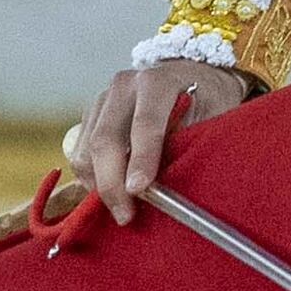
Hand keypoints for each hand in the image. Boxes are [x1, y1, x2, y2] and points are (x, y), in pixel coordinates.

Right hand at [75, 57, 251, 219]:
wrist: (189, 75)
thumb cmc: (205, 101)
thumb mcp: (211, 116)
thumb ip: (189, 142)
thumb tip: (166, 185)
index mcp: (157, 81)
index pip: (146, 124)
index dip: (142, 159)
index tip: (139, 190)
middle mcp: (123, 85)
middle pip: (106, 139)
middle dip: (112, 182)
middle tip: (125, 215)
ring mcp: (102, 97)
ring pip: (86, 148)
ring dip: (98, 184)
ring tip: (119, 208)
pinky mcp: (90, 113)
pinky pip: (79, 150)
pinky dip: (89, 176)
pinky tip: (109, 191)